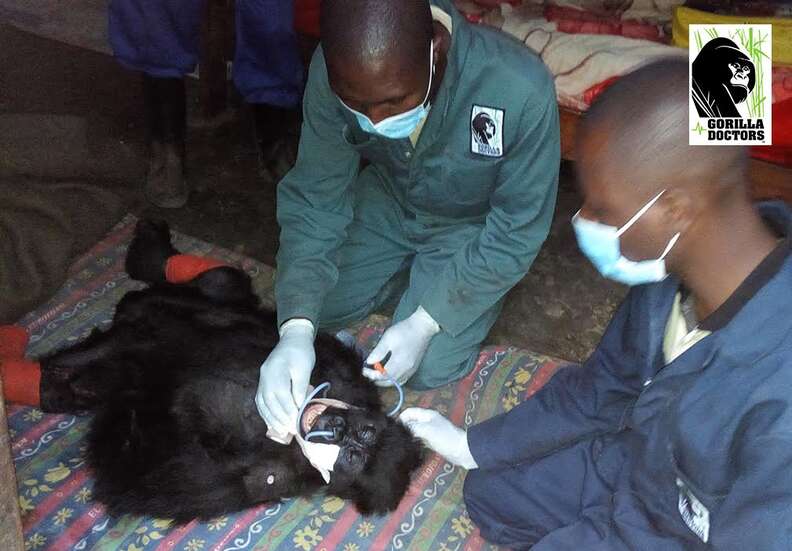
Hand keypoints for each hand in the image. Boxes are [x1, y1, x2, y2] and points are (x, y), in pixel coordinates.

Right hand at [255, 319, 314, 440]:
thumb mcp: (305, 368)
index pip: (281, 396)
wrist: (292, 338)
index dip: (288, 411)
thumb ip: (301, 387)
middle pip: (269, 402)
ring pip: (263, 403)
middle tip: (291, 431)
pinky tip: (272, 423)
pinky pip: (261, 400)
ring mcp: (262, 379)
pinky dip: (266, 413)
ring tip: (282, 431)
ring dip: (271, 419)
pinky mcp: (263, 382)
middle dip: (280, 418)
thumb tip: (299, 408)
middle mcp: (265, 376)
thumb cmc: (301, 352)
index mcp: (276, 371)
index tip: (296, 423)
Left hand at [363, 306, 439, 385]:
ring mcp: (411, 370)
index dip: (371, 375)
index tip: (363, 369)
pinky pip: (402, 380)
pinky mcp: (414, 368)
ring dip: (384, 381)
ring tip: (376, 374)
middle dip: (376, 380)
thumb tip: (368, 363)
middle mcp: (406, 370)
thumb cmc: (404, 331)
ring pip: (396, 382)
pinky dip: (393, 380)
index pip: (382, 376)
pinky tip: (388, 374)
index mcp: (398, 363)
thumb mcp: (388, 339)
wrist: (422, 327)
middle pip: (388, 382)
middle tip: (368, 372)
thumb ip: (378, 352)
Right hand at [399, 408, 477, 468]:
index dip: (400, 418)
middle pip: (412, 421)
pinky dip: (415, 442)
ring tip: (401, 444)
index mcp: (427, 414)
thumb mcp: (426, 430)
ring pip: (416, 430)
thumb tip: (400, 428)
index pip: (409, 412)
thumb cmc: (445, 438)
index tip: (393, 429)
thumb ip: (412, 427)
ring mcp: (431, 431)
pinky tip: (411, 448)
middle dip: (403, 427)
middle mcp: (428, 421)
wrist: (462, 451)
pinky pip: (421, 439)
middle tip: (395, 438)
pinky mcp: (434, 441)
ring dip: (409, 435)